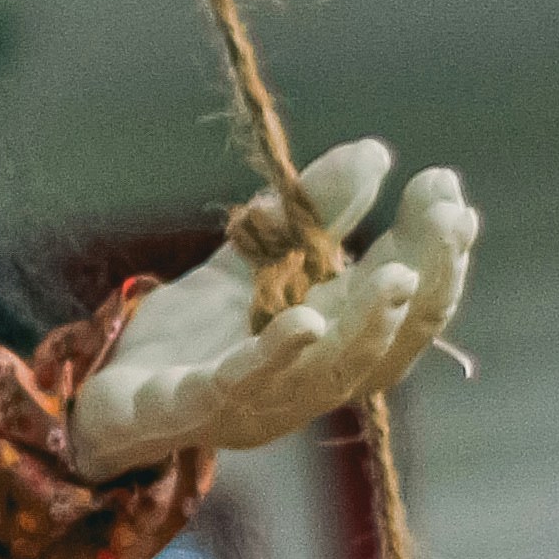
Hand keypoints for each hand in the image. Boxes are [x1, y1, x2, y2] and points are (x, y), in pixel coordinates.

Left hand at [66, 139, 478, 475]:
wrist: (106, 390)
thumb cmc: (195, 334)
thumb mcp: (253, 257)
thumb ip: (308, 213)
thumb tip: (374, 152)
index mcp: (328, 348)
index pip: (402, 311)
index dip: (436, 259)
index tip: (452, 195)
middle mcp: (306, 385)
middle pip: (382, 345)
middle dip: (424, 282)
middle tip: (450, 218)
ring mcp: (253, 405)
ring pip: (328, 374)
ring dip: (369, 324)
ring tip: (399, 274)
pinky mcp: (191, 407)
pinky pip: (238, 384)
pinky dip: (275, 355)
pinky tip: (305, 320)